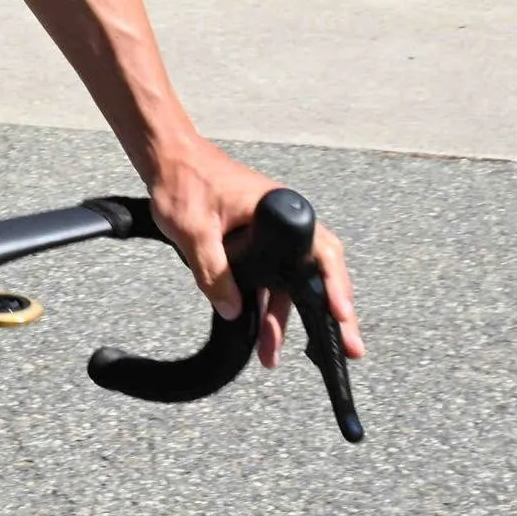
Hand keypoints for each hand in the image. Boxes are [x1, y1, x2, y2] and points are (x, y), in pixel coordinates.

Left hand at [148, 142, 360, 365]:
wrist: (168, 159)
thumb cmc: (184, 181)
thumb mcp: (195, 232)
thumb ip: (214, 272)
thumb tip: (234, 310)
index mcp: (280, 210)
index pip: (322, 252)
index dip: (335, 287)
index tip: (342, 315)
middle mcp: (284, 222)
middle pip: (317, 273)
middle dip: (330, 314)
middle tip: (349, 350)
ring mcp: (270, 235)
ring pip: (288, 283)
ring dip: (284, 319)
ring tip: (275, 356)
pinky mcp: (255, 243)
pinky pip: (269, 279)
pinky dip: (267, 305)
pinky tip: (263, 333)